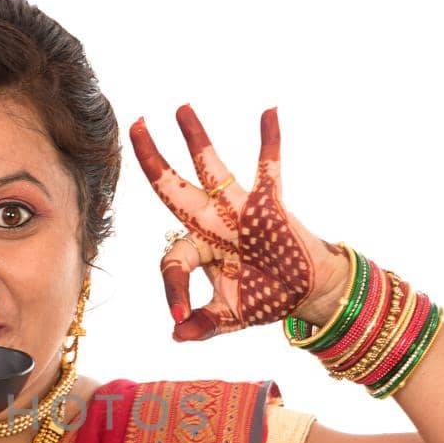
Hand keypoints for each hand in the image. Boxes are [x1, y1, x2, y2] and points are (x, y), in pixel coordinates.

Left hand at [130, 105, 350, 340]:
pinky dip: (270, 141)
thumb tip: (176, 334)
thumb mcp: (228, 317)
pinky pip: (269, 168)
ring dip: (197, 139)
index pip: (172, 261)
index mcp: (197, 248)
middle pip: (173, 188)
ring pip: (212, 169)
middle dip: (153, 159)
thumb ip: (202, 325)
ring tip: (180, 108)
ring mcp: (239, 210)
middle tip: (137, 126)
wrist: (306, 293)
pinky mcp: (270, 205)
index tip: (180, 317)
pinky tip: (269, 112)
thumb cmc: (263, 298)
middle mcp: (211, 222)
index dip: (174, 290)